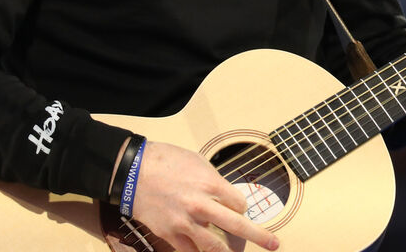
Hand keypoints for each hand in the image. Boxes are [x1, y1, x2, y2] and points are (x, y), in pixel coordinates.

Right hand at [125, 140, 278, 251]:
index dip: (241, 207)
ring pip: (214, 248)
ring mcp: (185, 223)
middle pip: (237, 227)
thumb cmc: (164, 161)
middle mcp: (201, 206)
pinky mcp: (170, 234)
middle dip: (259, 237)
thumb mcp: (196, 161)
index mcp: (210, 184)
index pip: (239, 204)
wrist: (132, 171)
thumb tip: (225, 195)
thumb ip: (213, 181)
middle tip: (273, 245)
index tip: (238, 208)